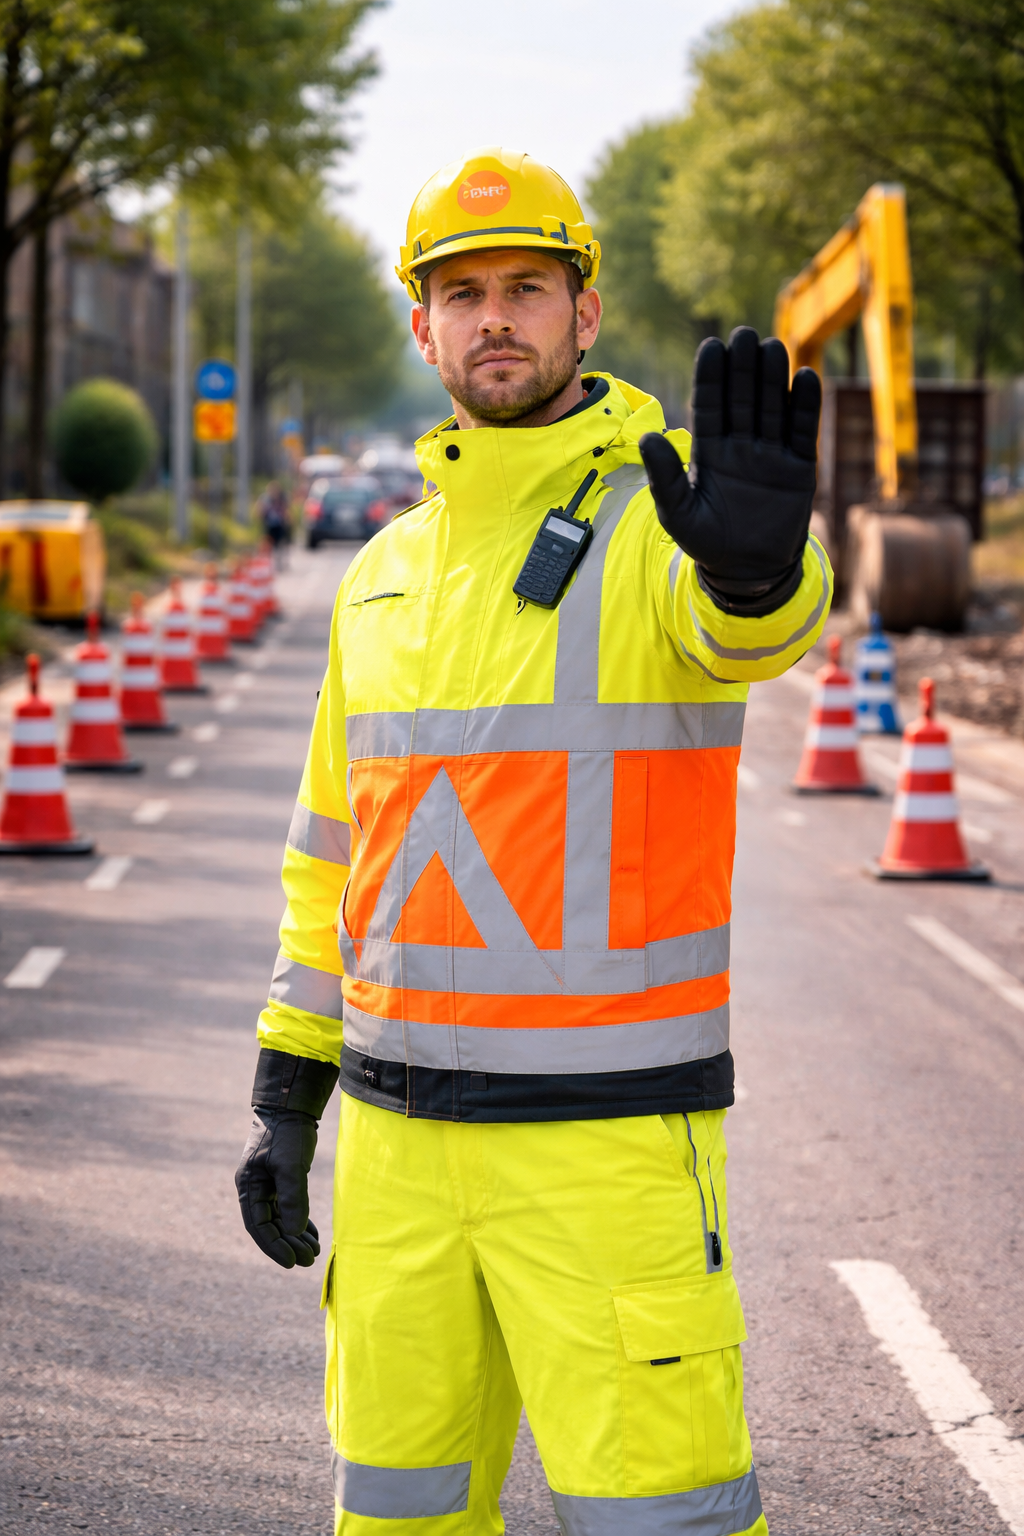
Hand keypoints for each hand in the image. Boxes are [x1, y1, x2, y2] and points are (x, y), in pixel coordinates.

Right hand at [234, 1047, 338, 1269]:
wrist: (292, 1105)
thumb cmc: (287, 1132)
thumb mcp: (290, 1166)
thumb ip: (292, 1199)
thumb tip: (293, 1231)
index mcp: (249, 1186)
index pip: (258, 1226)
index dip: (274, 1246)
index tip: (291, 1262)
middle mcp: (254, 1188)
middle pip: (269, 1225)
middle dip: (289, 1244)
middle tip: (309, 1259)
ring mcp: (267, 1184)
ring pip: (279, 1218)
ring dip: (295, 1235)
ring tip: (314, 1251)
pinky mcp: (281, 1178)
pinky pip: (287, 1207)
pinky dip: (299, 1221)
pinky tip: (312, 1234)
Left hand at [639, 326, 820, 615]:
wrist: (749, 573)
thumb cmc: (708, 544)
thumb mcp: (679, 515)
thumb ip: (665, 477)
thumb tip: (646, 438)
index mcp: (710, 452)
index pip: (711, 406)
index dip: (712, 377)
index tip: (712, 346)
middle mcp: (741, 446)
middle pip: (743, 398)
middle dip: (743, 368)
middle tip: (745, 336)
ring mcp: (772, 454)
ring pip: (773, 407)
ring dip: (773, 378)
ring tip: (773, 346)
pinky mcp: (800, 467)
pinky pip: (804, 431)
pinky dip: (806, 406)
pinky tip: (805, 377)